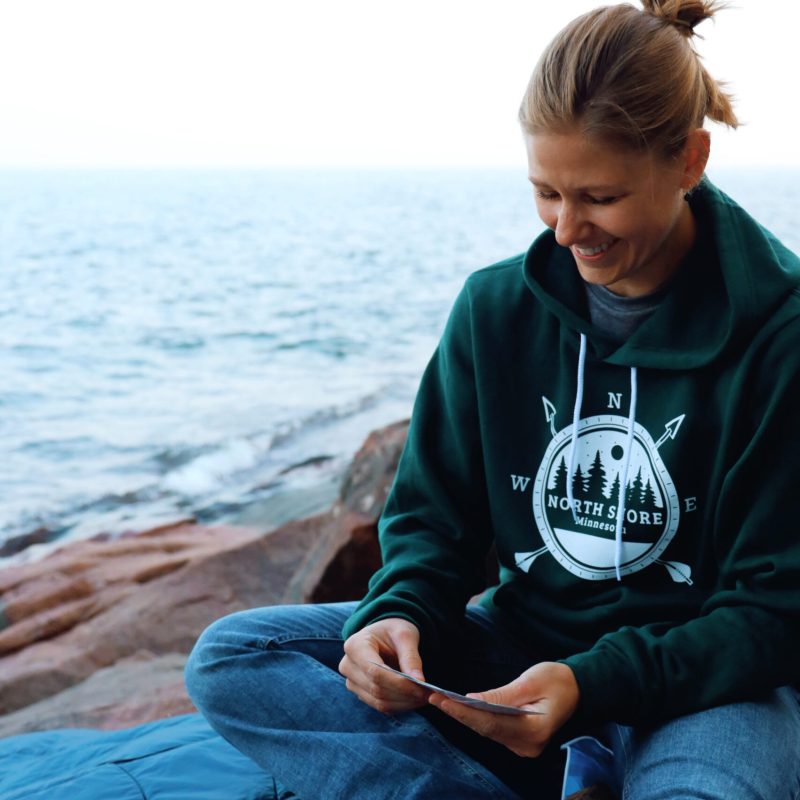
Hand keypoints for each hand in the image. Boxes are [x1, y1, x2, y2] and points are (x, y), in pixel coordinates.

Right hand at [339, 618, 429, 713]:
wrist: (383, 635)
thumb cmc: (393, 630)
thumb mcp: (404, 635)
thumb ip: (410, 657)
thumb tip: (420, 681)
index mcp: (355, 645)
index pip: (375, 672)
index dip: (398, 682)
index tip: (421, 687)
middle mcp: (348, 665)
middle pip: (376, 688)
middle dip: (405, 694)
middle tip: (429, 694)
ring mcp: (352, 681)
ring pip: (379, 701)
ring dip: (404, 702)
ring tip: (424, 696)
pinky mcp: (360, 693)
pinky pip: (380, 705)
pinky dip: (400, 705)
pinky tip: (414, 698)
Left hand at [428, 662, 578, 757]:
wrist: (578, 688)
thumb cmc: (556, 680)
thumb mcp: (530, 682)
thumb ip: (502, 695)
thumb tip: (472, 698)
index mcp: (533, 731)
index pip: (490, 722)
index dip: (463, 711)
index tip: (441, 700)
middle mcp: (528, 745)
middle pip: (485, 729)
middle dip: (458, 713)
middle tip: (433, 698)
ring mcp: (524, 746)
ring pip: (487, 731)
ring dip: (464, 716)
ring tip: (440, 701)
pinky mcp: (521, 741)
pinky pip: (494, 730)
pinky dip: (477, 718)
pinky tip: (459, 708)